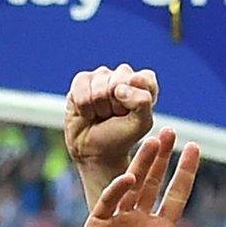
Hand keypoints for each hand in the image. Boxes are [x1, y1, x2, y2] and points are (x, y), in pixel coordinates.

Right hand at [65, 64, 158, 191]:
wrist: (94, 151)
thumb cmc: (120, 137)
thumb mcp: (141, 123)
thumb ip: (143, 101)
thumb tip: (119, 88)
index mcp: (143, 83)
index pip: (144, 78)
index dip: (136, 98)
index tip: (131, 113)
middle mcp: (122, 75)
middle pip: (119, 81)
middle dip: (116, 104)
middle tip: (114, 116)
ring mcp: (101, 76)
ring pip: (99, 87)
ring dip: (100, 107)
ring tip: (101, 115)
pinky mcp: (81, 81)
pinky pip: (81, 87)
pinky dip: (84, 106)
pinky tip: (87, 112)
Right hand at [73, 129, 225, 226]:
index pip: (176, 194)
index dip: (186, 171)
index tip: (195, 147)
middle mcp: (140, 222)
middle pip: (154, 183)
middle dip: (162, 158)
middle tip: (169, 131)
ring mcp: (118, 223)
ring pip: (132, 186)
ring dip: (142, 163)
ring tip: (152, 141)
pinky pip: (108, 201)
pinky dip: (118, 188)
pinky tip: (130, 178)